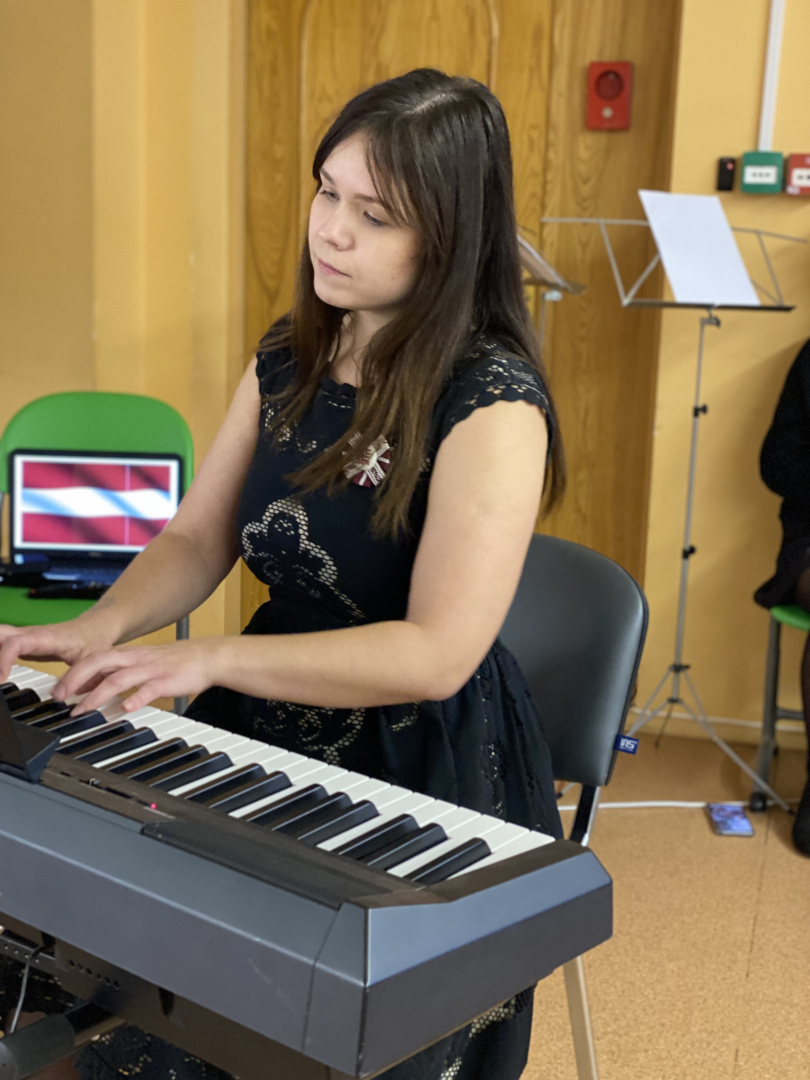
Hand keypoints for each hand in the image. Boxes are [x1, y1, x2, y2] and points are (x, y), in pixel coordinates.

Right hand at [0, 619, 115, 683]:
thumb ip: (75, 678)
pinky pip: (3, 644)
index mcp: (46, 637)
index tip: (1, 679)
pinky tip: (0, 673)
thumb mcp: (90, 661)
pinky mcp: (23, 643)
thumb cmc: (92, 640)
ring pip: (0, 637)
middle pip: (0, 635)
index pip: (16, 643)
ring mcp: (25, 637)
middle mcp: (31, 634)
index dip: (3, 659)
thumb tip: (57, 697)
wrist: (94, 627)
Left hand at [53, 638, 220, 713]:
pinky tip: (125, 708)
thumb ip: (110, 673)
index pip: (91, 659)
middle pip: (99, 663)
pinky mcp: (166, 680)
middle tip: (61, 699)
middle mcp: (134, 659)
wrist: (204, 657)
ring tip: (83, 709)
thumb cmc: (169, 662)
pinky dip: (135, 698)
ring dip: (97, 694)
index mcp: (125, 654)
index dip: (71, 674)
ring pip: (118, 678)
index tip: (56, 692)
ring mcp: (150, 669)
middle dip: (76, 680)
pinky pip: (148, 690)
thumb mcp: (136, 663)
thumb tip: (81, 686)